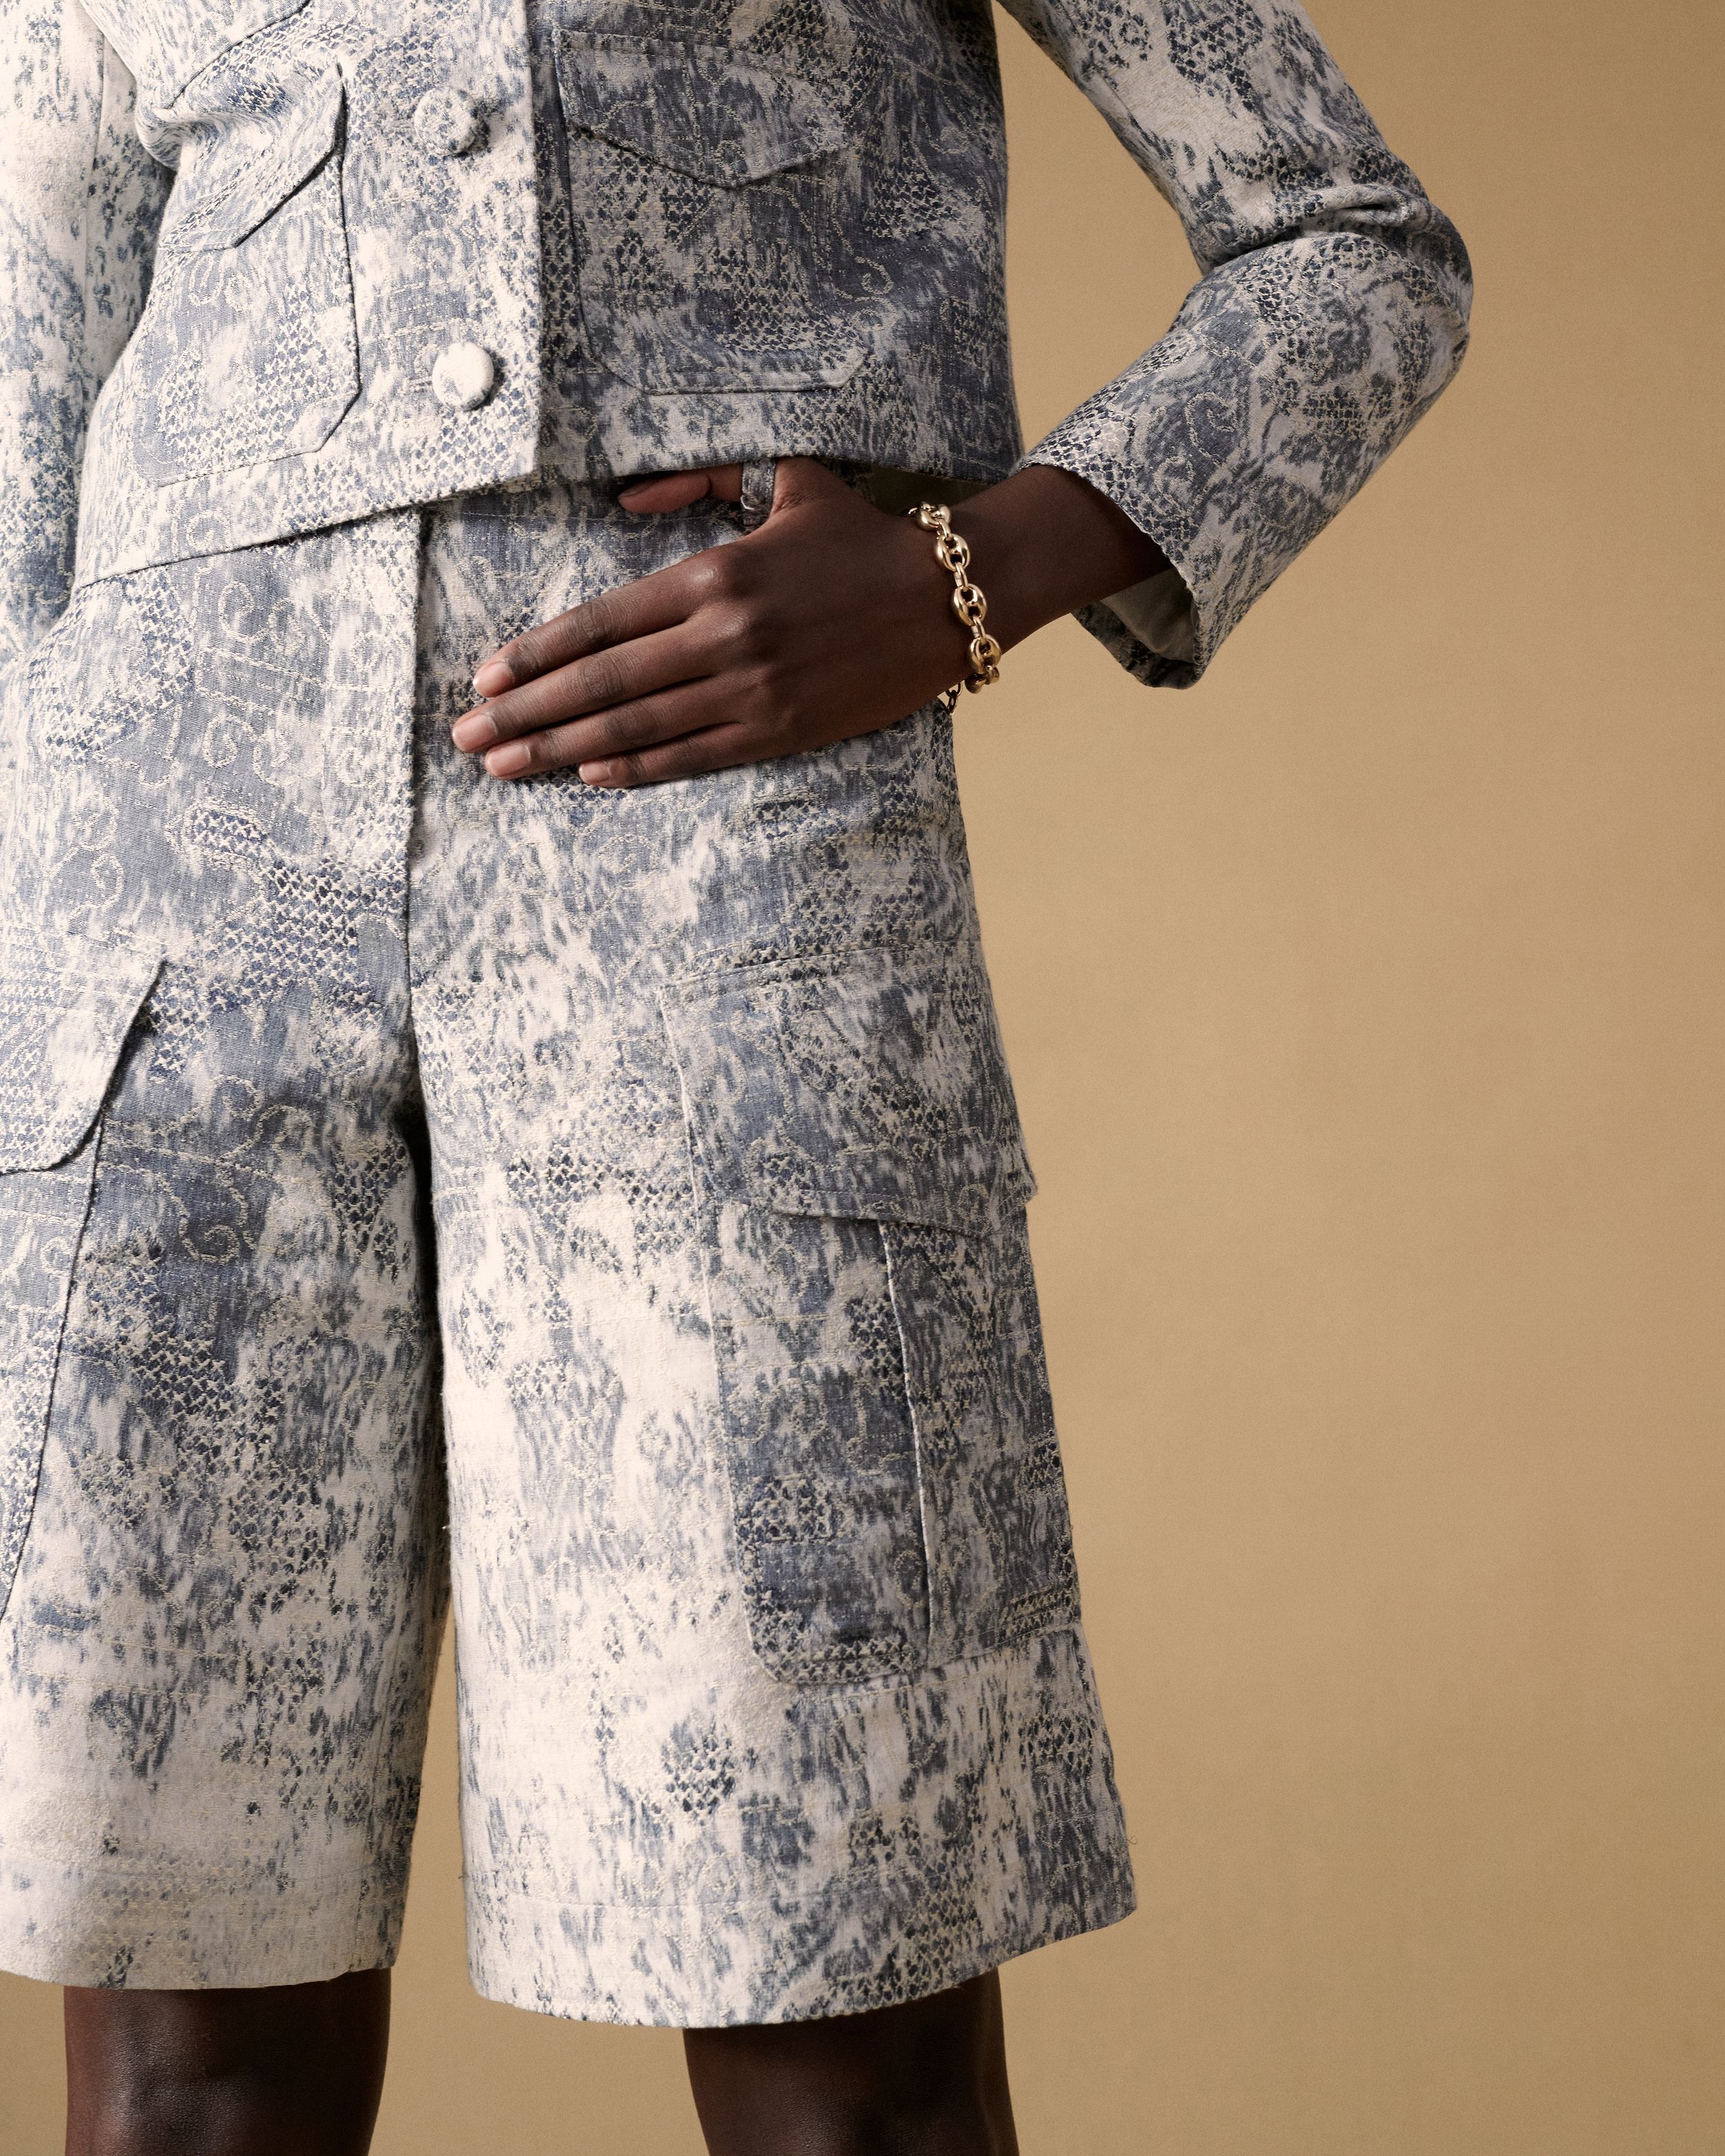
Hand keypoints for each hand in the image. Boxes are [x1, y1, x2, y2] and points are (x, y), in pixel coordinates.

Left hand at [452, 456, 1166, 785]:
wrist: (953, 594)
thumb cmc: (863, 535)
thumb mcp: (785, 476)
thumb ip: (697, 476)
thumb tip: (623, 505)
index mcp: (716, 573)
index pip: (602, 622)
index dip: (537, 655)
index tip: (486, 678)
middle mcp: (725, 635)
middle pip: (602, 682)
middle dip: (526, 714)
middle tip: (469, 740)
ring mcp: (753, 689)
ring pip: (637, 726)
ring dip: (562, 751)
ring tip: (507, 769)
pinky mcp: (784, 730)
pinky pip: (695, 755)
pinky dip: (637, 767)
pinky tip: (589, 776)